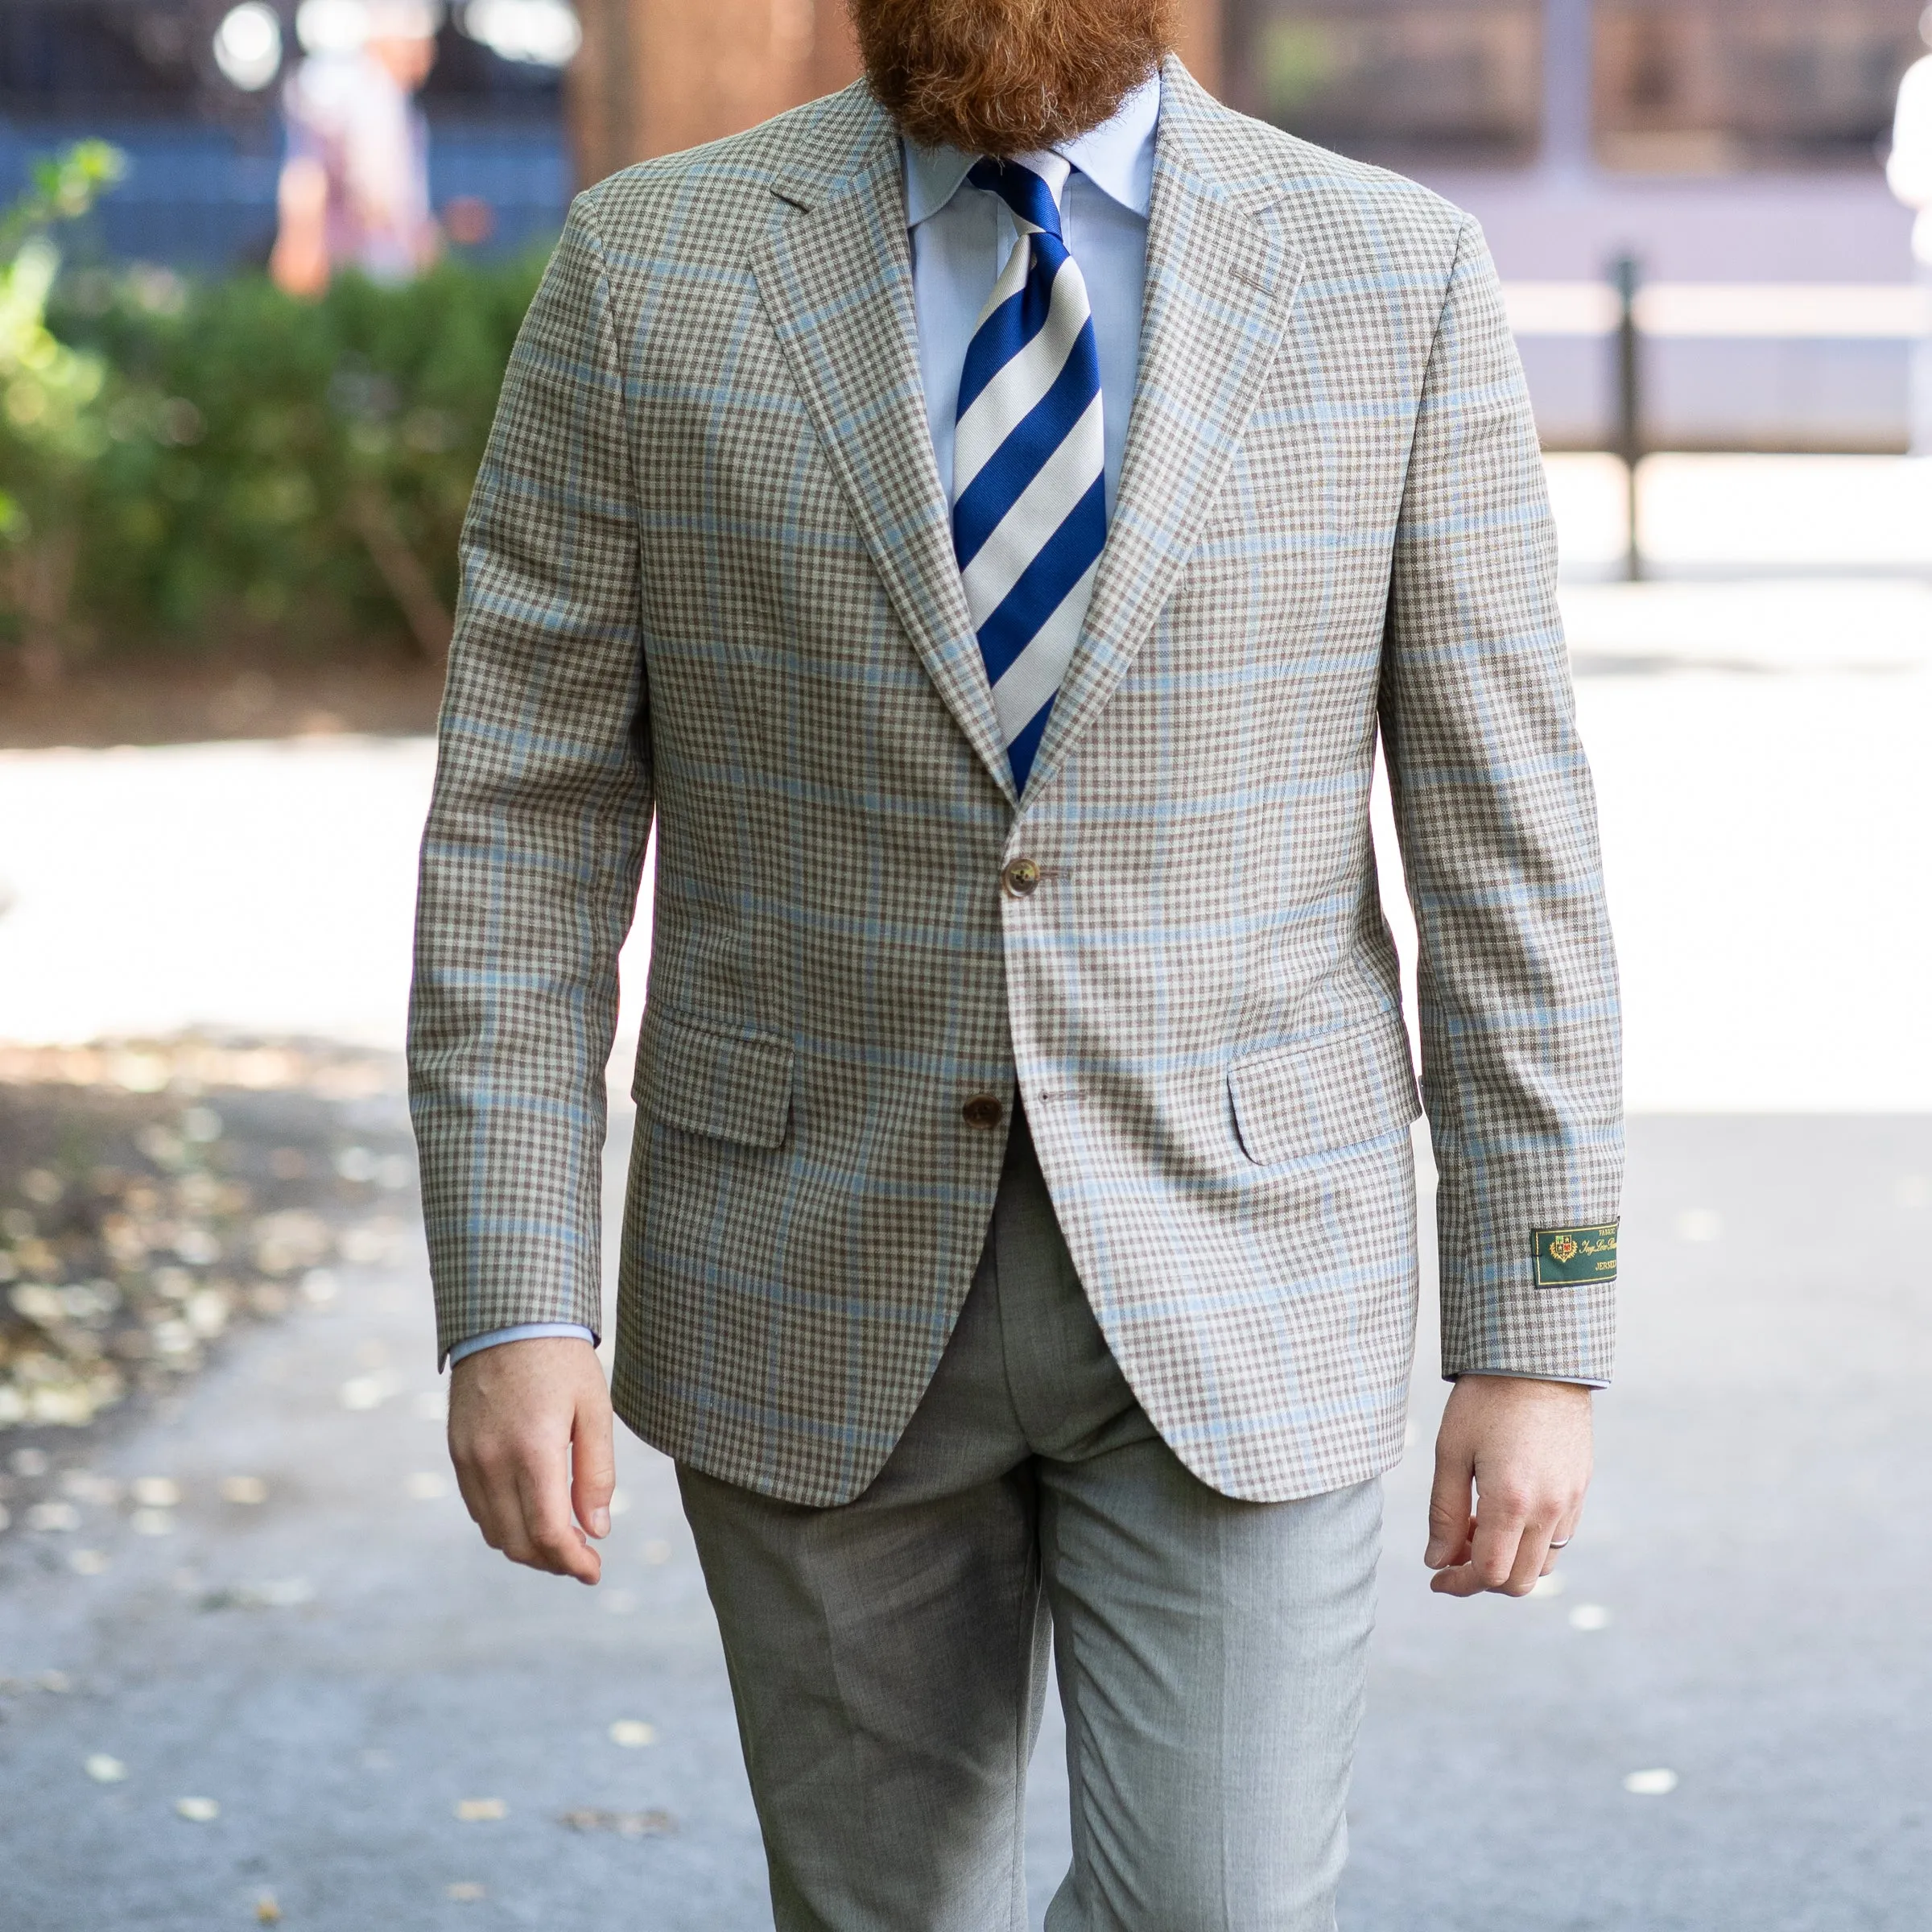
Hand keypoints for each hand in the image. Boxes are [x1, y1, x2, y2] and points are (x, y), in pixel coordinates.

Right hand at [447, 1337, 614, 1583]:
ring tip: (561, 1539)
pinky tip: (530, 1513)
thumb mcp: (593, 1409)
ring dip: (527, 1547)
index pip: (548, 1534)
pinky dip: (503, 1524)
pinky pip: (477, 1508)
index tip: (594, 1570)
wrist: (507, 1317)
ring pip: (494, 1532)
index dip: (573, 1562)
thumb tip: (596, 1530)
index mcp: (533, 1451)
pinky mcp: (456, 1451)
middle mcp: (492, 1461)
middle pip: (518, 1543)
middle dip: (553, 1562)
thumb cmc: (561, 1359)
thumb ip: (596, 1473)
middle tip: (583, 1559)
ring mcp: (468, 1459)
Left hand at [1424, 1374, 1591, 1597]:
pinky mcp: (1581, 1489)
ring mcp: (1571, 1501)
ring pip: (1543, 1564)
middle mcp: (1549, 1509)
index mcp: (1511, 1501)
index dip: (1459, 1583)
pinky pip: (1559, 1538)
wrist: (1538, 1359)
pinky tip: (1502, 1511)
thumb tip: (1437, 1560)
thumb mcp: (1450, 1451)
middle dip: (1481, 1578)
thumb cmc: (1485, 1400)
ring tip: (1474, 1525)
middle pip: (1519, 1581)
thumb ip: (1443, 1513)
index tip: (1436, 1575)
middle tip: (1451, 1552)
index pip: (1489, 1574)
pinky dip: (1529, 1542)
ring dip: (1507, 1561)